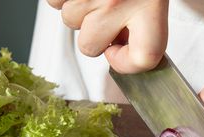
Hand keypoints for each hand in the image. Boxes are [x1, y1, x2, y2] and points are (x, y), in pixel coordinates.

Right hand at [47, 0, 168, 72]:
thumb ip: (143, 25)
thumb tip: (121, 50)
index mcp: (150, 5)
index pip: (144, 58)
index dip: (129, 64)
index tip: (121, 53)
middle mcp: (118, 1)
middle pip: (90, 47)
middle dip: (95, 35)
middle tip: (105, 12)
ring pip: (70, 22)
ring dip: (79, 11)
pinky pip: (54, 3)